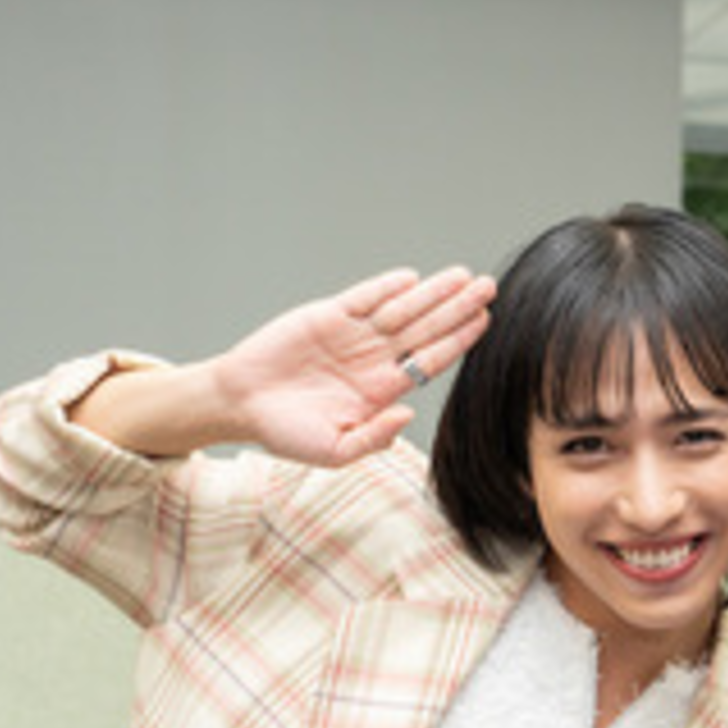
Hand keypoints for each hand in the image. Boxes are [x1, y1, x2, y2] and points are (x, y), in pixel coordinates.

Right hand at [209, 266, 494, 465]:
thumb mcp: (334, 450)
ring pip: (401, 310)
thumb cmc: (285, 432)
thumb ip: (372, 437)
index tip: (484, 322)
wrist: (238, 405)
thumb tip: (407, 415)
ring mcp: (352, 335)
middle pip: (425, 329)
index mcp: (381, 390)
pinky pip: (362, 298)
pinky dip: (385, 288)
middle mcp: (373, 359)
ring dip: (431, 293)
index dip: (458, 341)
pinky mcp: (326, 316)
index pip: (430, 361)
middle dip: (457, 308)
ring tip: (463, 276)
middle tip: (488, 288)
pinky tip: (412, 279)